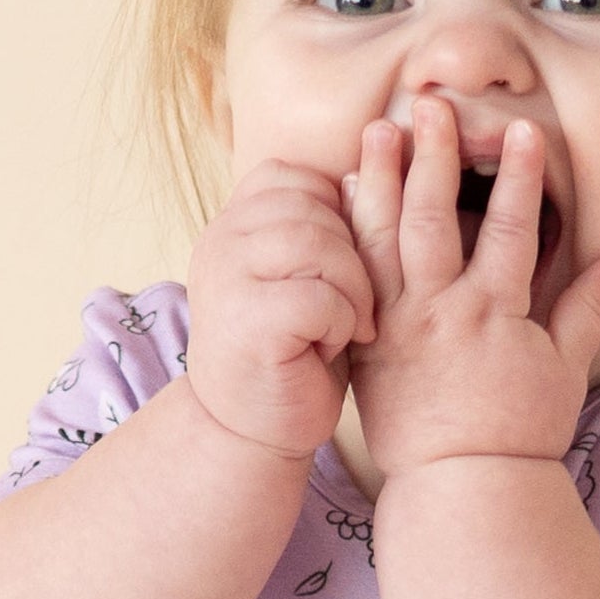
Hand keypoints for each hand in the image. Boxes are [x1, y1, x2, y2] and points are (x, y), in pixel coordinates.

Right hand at [183, 160, 378, 459]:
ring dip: (351, 288)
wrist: (251, 430)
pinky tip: (330, 347)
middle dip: (353, 255)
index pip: (295, 177)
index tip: (342, 266)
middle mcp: (219, 241)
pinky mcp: (246, 321)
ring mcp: (225, 278)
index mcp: (232, 223)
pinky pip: (318, 295)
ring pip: (318, 242)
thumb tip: (381, 168)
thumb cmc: (293, 353)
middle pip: (313, 206)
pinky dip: (340, 322)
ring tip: (348, 324)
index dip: (336, 214)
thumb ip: (322, 227)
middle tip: (355, 305)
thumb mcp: (304, 276)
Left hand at [343, 96, 599, 479]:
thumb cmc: (518, 432)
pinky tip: (344, 191)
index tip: (523, 130)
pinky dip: (347, 232)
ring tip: (381, 129)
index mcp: (495, 314)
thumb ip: (589, 308)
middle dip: (434, 158)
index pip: (510, 231)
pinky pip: (352, 276)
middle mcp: (441, 313)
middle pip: (434, 220)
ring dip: (382, 181)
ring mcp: (396, 326)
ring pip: (383, 240)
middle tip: (432, 104)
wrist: (460, 488)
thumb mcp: (565, 370)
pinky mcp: (365, 342)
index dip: (518, 179)